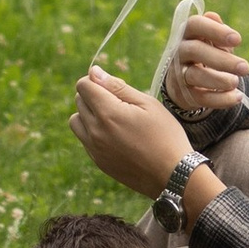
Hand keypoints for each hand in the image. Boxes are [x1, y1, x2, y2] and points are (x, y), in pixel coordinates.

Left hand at [72, 66, 191, 198]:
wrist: (172, 175)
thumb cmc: (165, 135)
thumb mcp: (147, 104)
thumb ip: (117, 87)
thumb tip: (94, 72)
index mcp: (108, 113)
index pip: (83, 85)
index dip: (97, 80)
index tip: (113, 86)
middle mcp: (95, 131)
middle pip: (79, 101)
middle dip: (94, 95)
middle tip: (120, 103)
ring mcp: (94, 149)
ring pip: (76, 121)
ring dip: (88, 114)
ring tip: (113, 118)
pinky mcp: (98, 162)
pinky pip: (84, 139)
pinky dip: (93, 132)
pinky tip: (116, 135)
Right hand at [169, 15, 248, 114]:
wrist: (185, 80)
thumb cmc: (205, 52)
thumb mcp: (210, 39)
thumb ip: (216, 31)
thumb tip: (218, 20)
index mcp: (187, 33)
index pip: (195, 24)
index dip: (215, 30)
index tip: (238, 40)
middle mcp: (179, 51)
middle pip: (195, 50)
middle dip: (222, 59)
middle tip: (245, 67)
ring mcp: (178, 74)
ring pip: (194, 75)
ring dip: (218, 80)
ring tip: (236, 82)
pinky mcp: (183, 94)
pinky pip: (200, 97)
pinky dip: (220, 99)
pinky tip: (236, 97)